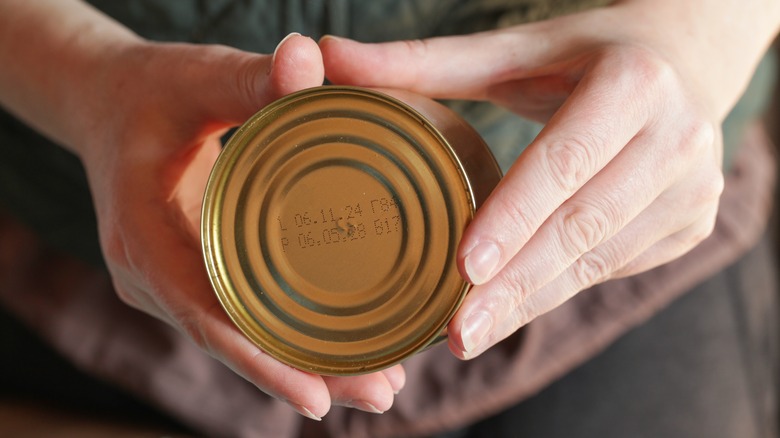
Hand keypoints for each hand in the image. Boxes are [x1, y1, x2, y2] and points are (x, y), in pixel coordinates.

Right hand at [76, 34, 403, 418]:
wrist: (106, 102)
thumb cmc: (148, 92)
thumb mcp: (195, 79)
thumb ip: (250, 77)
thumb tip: (309, 57)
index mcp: (146, 237)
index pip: (205, 315)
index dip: (260, 361)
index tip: (317, 398)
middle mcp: (154, 275)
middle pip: (233, 341)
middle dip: (304, 373)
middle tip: (383, 394)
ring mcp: (170, 281)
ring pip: (240, 337)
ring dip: (304, 364)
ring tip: (380, 384)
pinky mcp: (189, 275)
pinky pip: (239, 316)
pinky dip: (286, 337)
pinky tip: (342, 347)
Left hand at [320, 1, 778, 358]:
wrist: (683, 62)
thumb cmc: (585, 55)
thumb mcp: (516, 50)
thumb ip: (426, 60)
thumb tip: (329, 58)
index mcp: (634, 83)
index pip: (565, 162)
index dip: (514, 218)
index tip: (463, 272)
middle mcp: (679, 138)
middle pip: (583, 226)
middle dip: (516, 286)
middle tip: (457, 332)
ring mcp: (696, 187)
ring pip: (601, 260)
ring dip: (534, 300)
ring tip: (473, 333)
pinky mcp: (696, 221)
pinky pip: (616, 267)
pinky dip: (561, 288)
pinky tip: (517, 306)